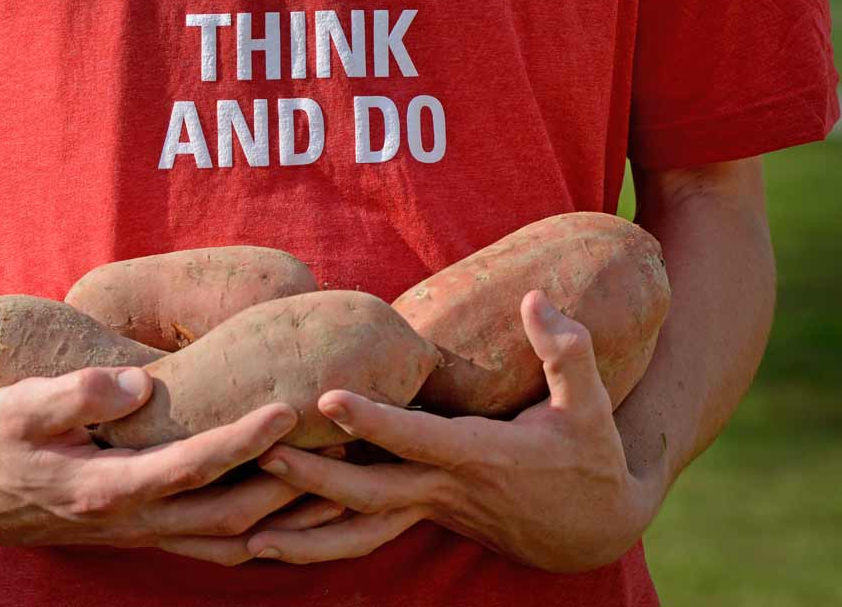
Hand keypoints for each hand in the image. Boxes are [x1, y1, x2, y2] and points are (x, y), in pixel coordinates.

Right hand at [0, 366, 330, 564]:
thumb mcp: (19, 406)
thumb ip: (77, 394)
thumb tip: (139, 385)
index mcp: (105, 488)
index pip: (191, 466)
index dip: (244, 440)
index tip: (290, 408)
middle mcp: (134, 520)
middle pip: (231, 516)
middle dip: (290, 487)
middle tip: (338, 448)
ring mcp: (143, 534)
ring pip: (230, 542)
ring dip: (286, 522)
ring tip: (340, 489)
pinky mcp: (147, 533)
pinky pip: (215, 546)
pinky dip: (260, 534)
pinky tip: (294, 512)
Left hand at [244, 291, 663, 570]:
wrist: (594, 528)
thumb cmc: (590, 458)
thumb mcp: (592, 405)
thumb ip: (567, 352)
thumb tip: (534, 297)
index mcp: (482, 456)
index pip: (418, 437)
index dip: (373, 421)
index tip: (326, 401)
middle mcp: (448, 489)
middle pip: (371, 490)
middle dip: (314, 476)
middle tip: (259, 454)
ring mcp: (432, 510)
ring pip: (361, 530)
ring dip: (306, 533)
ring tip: (247, 536)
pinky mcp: (424, 519)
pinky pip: (366, 535)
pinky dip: (322, 542)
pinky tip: (274, 541)